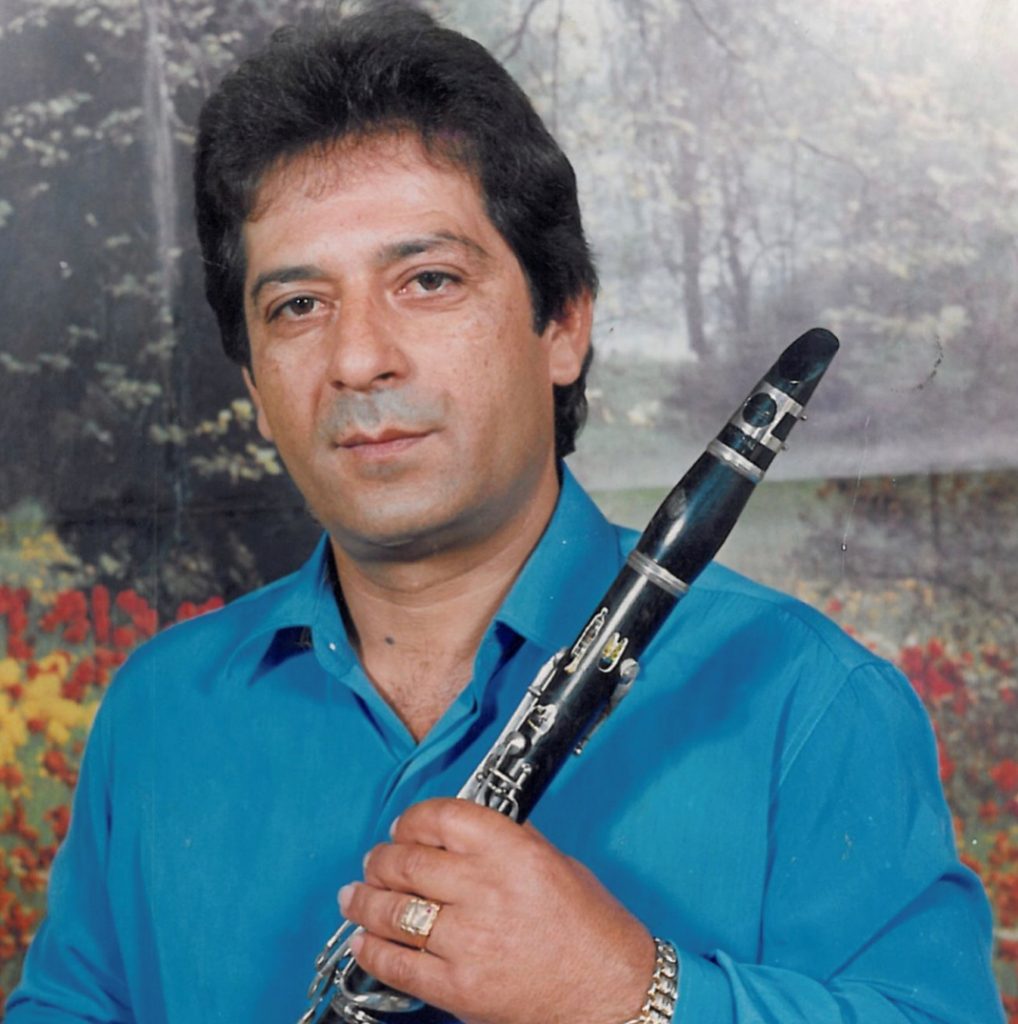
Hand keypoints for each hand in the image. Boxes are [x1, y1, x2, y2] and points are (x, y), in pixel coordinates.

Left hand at [339, 798, 654, 1023]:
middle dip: (380, 859)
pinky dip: (373, 951)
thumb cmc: (590, 927)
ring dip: (365, 901)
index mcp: (511, 851)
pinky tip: (364, 941)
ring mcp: (469, 941)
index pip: (441, 818)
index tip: (403, 826)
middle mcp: (485, 890)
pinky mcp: (459, 988)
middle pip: (407, 862)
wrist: (610, 991)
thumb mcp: (554, 861)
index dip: (411, 819)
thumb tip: (458, 828)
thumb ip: (504, 840)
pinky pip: (399, 965)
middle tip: (372, 862)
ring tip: (354, 897)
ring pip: (394, 911)